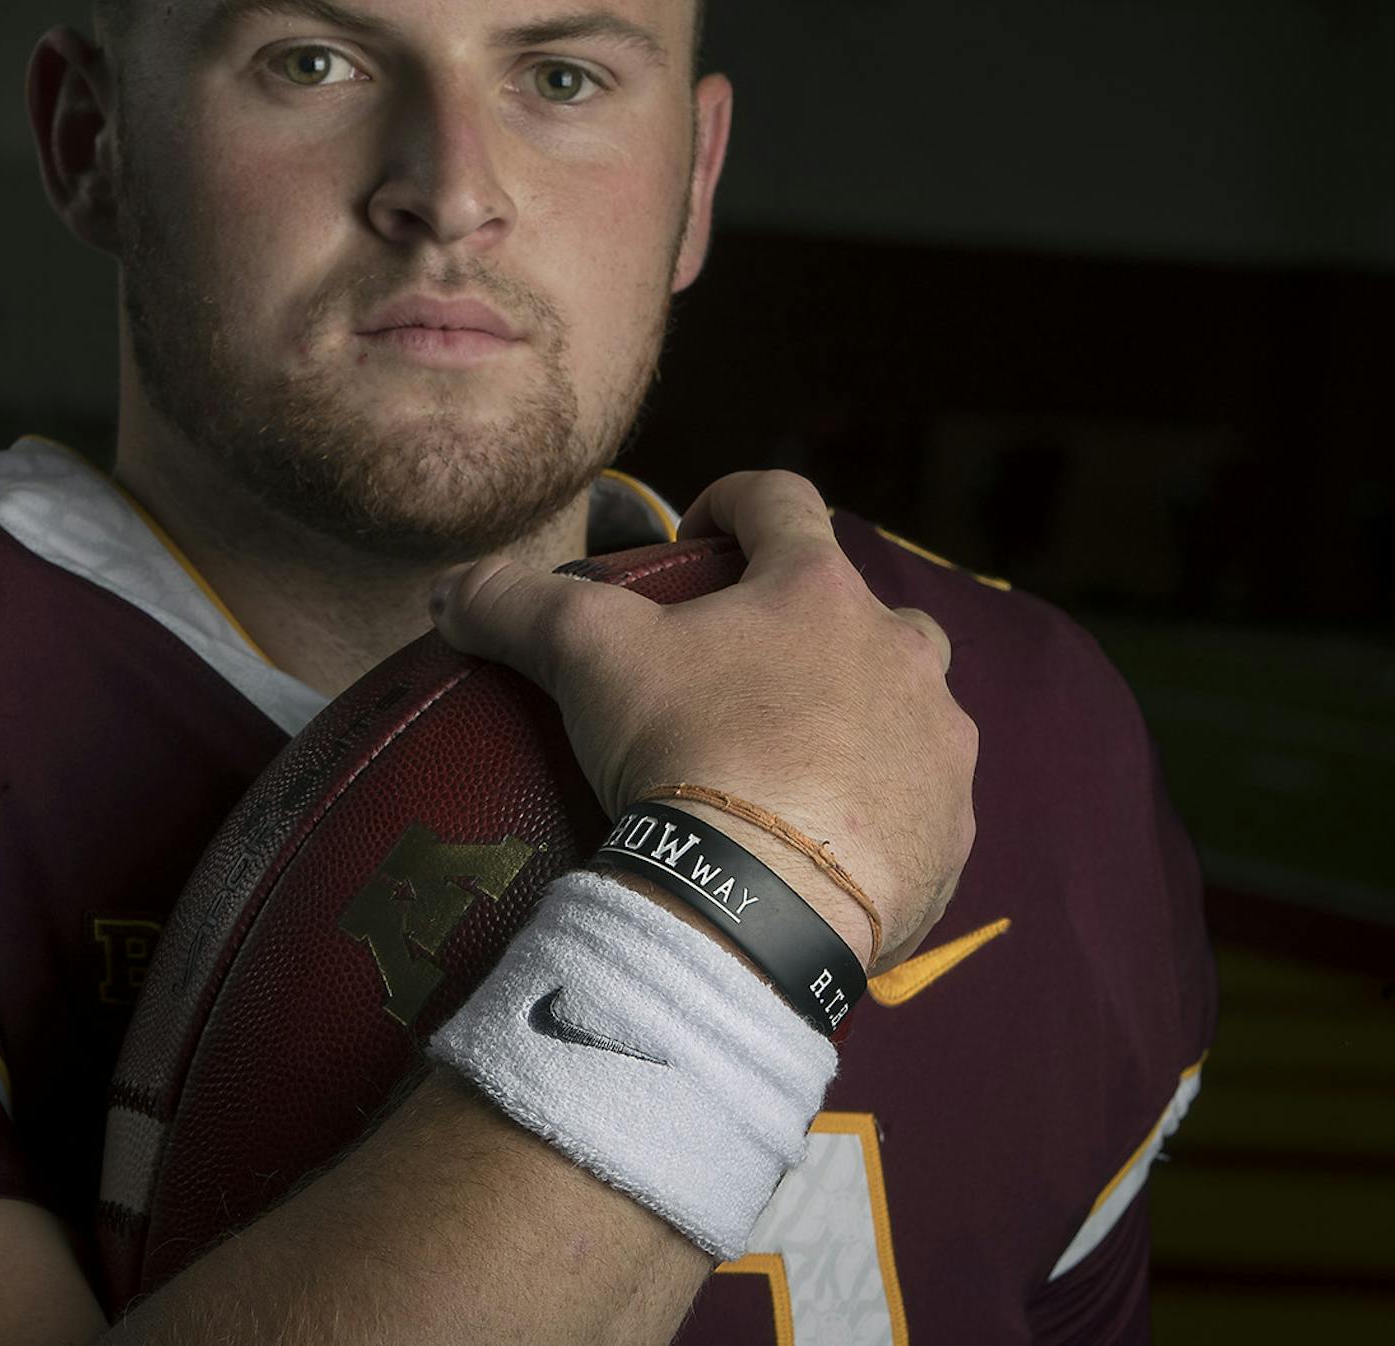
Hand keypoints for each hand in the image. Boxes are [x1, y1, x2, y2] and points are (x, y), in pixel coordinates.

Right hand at [430, 470, 975, 970]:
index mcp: (818, 590)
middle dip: (811, 625)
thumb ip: (514, 604)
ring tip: (787, 762)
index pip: (781, 500)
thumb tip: (451, 590)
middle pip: (862, 607)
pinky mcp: (951, 833)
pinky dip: (875, 810)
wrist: (761, 903)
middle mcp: (900, 652)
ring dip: (858, 716)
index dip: (733, 501)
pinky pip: (918, 804)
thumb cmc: (684, 749)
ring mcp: (936, 745)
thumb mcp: (583, 657)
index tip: (699, 533)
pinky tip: (818, 844)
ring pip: (908, 705)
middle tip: (745, 672)